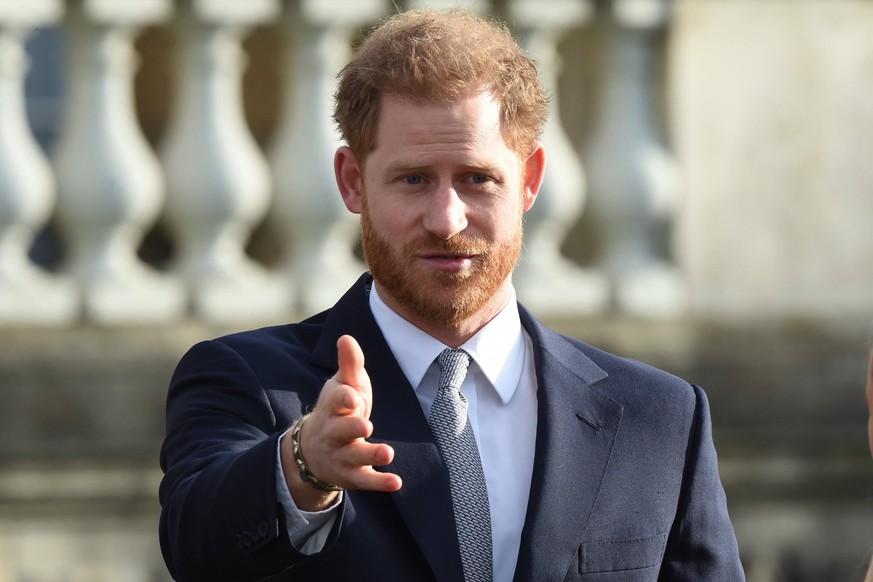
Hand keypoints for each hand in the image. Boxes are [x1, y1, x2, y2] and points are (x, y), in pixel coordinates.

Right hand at [282, 335, 401, 510]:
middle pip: (341, 430)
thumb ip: (349, 364)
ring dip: (369, 455)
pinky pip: (364, 480)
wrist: (313, 450)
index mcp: (333, 407)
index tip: (353, 397)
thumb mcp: (343, 385)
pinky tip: (396, 482)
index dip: (344, 399)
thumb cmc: (337, 410)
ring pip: (353, 457)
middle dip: (352, 428)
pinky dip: (379, 483)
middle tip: (366, 425)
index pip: (336, 401)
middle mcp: (333, 432)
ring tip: (387, 453)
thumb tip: (346, 337)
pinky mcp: (351, 475)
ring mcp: (341, 455)